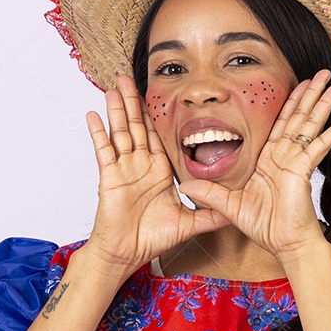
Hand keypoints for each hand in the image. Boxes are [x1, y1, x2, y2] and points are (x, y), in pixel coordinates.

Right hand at [81, 74, 230, 279]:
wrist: (127, 254)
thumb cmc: (151, 239)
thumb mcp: (189, 224)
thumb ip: (211, 214)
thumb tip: (236, 212)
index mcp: (159, 171)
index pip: (158, 135)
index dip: (157, 114)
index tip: (159, 93)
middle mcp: (140, 166)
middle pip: (137, 126)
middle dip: (134, 101)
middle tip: (129, 76)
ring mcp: (124, 169)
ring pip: (121, 132)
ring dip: (117, 109)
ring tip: (114, 86)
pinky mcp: (109, 178)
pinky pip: (104, 151)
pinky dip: (98, 133)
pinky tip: (94, 114)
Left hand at [177, 70, 330, 264]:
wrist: (285, 245)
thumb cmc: (264, 227)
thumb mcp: (229, 206)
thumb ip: (210, 193)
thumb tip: (185, 185)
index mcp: (271, 160)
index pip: (280, 124)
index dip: (289, 103)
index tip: (298, 84)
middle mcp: (286, 156)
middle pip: (298, 117)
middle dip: (310, 94)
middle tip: (322, 74)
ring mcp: (296, 161)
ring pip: (310, 125)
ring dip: (322, 103)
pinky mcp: (303, 170)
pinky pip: (320, 146)